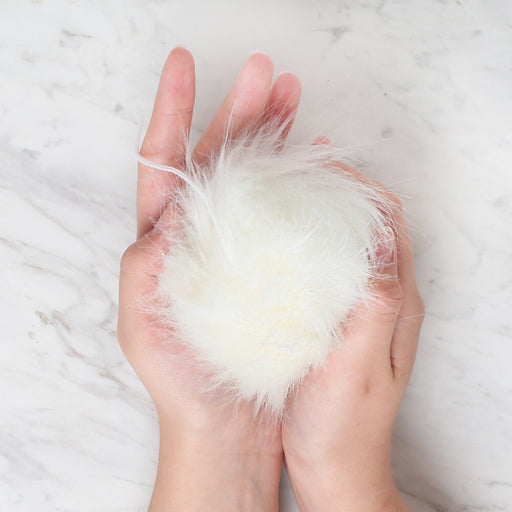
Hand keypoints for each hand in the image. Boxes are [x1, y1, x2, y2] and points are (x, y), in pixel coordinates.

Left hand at [118, 48, 301, 511]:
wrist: (226, 421)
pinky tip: (316, 160)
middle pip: (218, 157)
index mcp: (165, 239)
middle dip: (241, 112)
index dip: (173, 111)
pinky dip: (298, 182)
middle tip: (270, 76)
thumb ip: (145, 266)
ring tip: (296, 101)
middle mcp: (202, 234)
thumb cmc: (180, 379)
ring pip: (254, 177)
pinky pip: (284, 213)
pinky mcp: (270, 265)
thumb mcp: (144, 324)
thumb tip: (167, 212)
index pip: (165, 161)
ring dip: (274, 136)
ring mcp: (239, 246)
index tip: (186, 67)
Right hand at [282, 164, 424, 511]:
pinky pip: (324, 266)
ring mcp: (358, 308)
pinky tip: (274, 240)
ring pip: (342, 240)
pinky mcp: (335, 320)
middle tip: (292, 169)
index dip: (355, 186)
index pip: (384, 222)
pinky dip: (303, 242)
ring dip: (318, 211)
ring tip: (279, 192)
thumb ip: (373, 307)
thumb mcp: (356, 369)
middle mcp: (381, 298)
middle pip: (366, 223)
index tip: (315, 166)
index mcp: (393, 302)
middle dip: (335, 187)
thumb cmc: (345, 428)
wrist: (336, 469)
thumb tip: (378, 242)